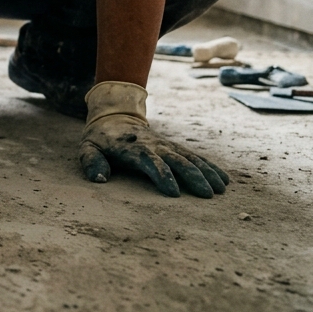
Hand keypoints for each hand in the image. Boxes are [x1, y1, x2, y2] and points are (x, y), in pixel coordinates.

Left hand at [79, 82, 229, 197]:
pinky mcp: (175, 147)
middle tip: (208, 195)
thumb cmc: (100, 139)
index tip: (174, 193)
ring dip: (207, 173)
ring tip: (222, 190)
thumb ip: (92, 163)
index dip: (163, 176)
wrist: (115, 115)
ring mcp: (167, 146)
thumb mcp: (88, 148)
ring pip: (191, 158)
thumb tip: (99, 180)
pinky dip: (210, 167)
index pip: (152, 162)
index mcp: (134, 149)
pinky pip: (195, 156)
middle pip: (178, 160)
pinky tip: (224, 179)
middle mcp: (155, 146)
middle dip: (194, 177)